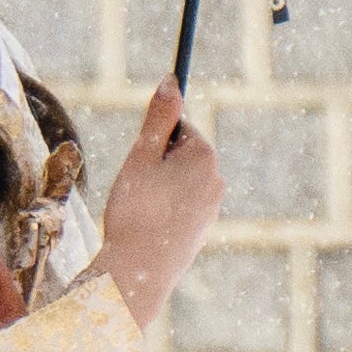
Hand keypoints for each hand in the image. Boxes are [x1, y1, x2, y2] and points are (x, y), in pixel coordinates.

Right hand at [100, 86, 222, 318]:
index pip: (178, 129)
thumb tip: (172, 79)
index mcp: (204, 156)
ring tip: (140, 212)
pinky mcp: (203, 229)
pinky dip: (162, 212)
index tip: (138, 166)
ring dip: (157, 190)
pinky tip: (148, 229)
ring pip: (177, 183)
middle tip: (135, 190)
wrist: (139, 271)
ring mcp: (212, 207)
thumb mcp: (141, 156)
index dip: (151, 144)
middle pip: (179, 155)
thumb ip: (158, 117)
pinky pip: (179, 207)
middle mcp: (216, 179)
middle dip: (155, 166)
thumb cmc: (136, 210)